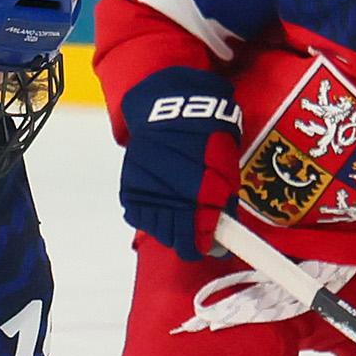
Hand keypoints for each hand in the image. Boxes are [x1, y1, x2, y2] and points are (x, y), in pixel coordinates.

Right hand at [115, 62, 246, 255]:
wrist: (170, 108)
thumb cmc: (205, 136)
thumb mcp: (226, 167)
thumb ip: (223, 204)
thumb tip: (219, 237)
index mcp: (201, 189)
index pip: (199, 236)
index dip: (206, 246)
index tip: (211, 248)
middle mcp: (170, 191)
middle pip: (177, 238)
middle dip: (189, 240)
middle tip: (197, 235)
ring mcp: (147, 191)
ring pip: (159, 231)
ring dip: (171, 230)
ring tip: (181, 216)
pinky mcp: (130, 188)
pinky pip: (140, 218)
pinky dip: (153, 218)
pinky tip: (164, 207)